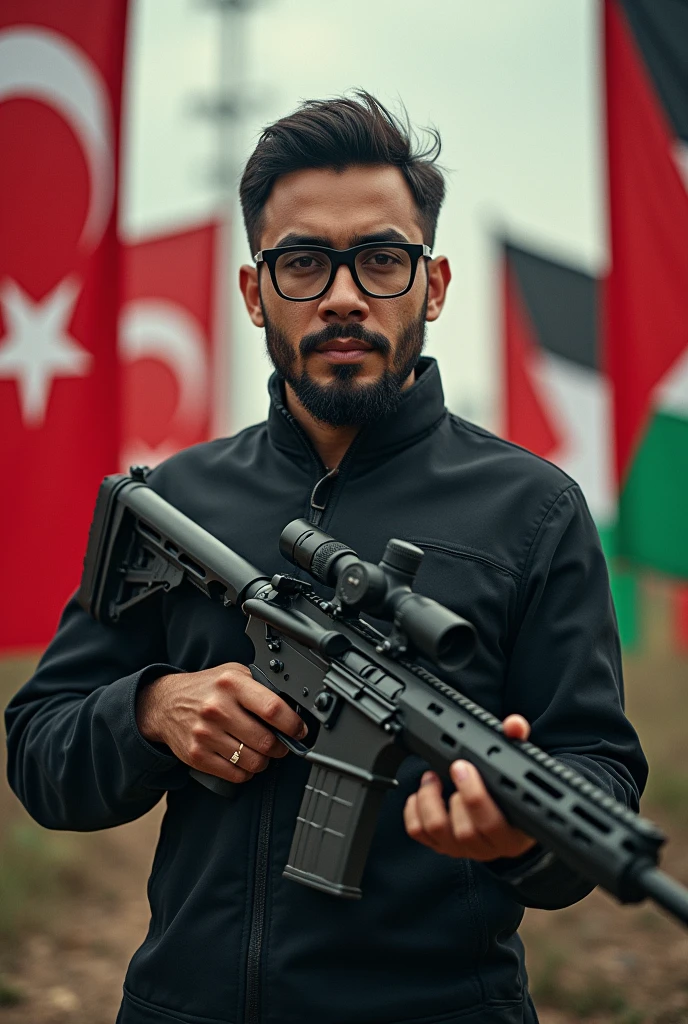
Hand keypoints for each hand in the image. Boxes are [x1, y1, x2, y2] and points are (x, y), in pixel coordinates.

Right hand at [136, 663, 306, 783]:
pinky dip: (246, 771)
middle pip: (266, 742)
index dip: (293, 724)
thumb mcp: (233, 673)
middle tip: (281, 743)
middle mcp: (218, 708)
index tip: (300, 730)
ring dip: (264, 761)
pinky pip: (236, 775)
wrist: (165, 703)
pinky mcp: (197, 756)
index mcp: (231, 684)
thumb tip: (293, 708)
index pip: (272, 709)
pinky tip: (243, 759)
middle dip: (281, 747)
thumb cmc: (206, 688)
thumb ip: (260, 686)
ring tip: (260, 750)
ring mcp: (206, 734)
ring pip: (254, 762)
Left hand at [402, 714, 536, 860]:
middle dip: (456, 794)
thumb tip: (514, 726)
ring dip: (430, 800)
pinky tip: (421, 793)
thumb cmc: (513, 795)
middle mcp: (487, 847)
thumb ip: (517, 745)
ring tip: (432, 777)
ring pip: (439, 830)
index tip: (465, 767)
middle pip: (466, 831)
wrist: (507, 820)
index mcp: (512, 834)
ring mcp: (461, 848)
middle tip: (455, 766)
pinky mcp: (440, 845)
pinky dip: (414, 811)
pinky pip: (419, 833)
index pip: (494, 824)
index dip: (475, 796)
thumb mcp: (520, 773)